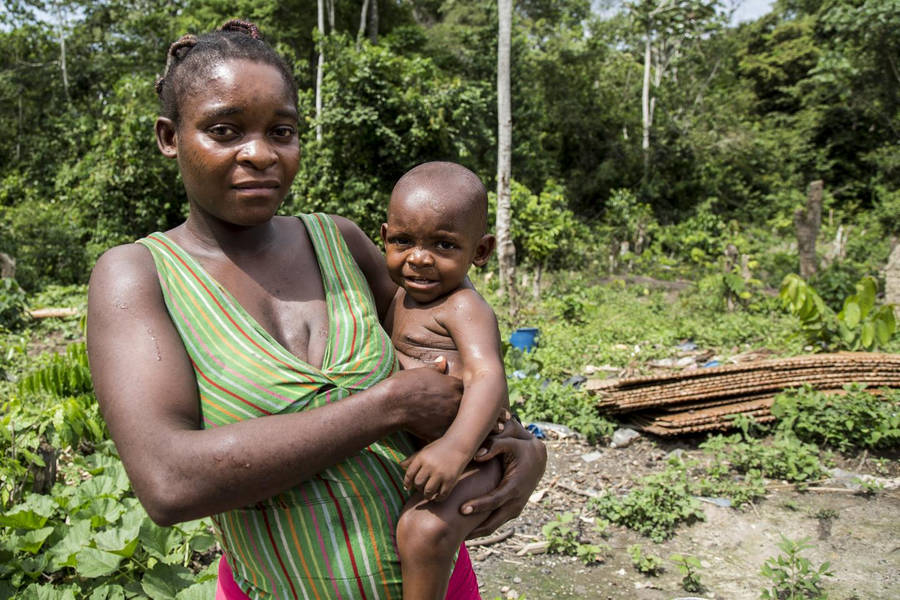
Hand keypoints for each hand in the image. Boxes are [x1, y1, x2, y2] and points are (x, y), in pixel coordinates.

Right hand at [388, 365, 462, 441]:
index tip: (450, 394)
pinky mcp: (441, 432)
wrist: (392, 403)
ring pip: (458, 422)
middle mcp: (456, 401)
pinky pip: (446, 435)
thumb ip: (437, 369)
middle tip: (443, 407)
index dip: (458, 392)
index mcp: (454, 385)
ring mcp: (450, 418)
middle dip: (458, 406)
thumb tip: (443, 361)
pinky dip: (440, 432)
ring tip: (437, 419)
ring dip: (451, 420)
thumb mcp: (423, 371)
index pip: (466, 389)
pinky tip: (431, 429)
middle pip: (465, 406)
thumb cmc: (405, 384)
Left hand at [400, 438, 469, 500]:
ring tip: (428, 493)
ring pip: (428, 492)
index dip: (406, 483)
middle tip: (422, 487)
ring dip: (427, 495)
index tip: (407, 487)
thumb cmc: (440, 448)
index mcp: (422, 457)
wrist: (459, 445)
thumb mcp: (425, 450)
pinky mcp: (450, 480)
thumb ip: (412, 458)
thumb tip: (400, 465)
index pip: (409, 474)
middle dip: (418, 488)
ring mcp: (441, 474)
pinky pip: (441, 495)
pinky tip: (438, 495)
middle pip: (418, 484)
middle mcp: (430, 466)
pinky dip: (438, 498)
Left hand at [460, 419, 546, 538]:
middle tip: (450, 533)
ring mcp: (514, 509)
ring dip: (475, 532)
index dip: (479, 506)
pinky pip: (493, 523)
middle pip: (493, 523)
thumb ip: (494, 445)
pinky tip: (463, 529)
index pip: (495, 500)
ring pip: (492, 527)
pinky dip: (480, 528)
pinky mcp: (510, 511)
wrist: (538, 459)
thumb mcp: (511, 442)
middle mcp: (516, 502)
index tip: (461, 510)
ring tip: (453, 536)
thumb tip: (476, 455)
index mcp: (515, 487)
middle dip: (473, 530)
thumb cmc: (521, 448)